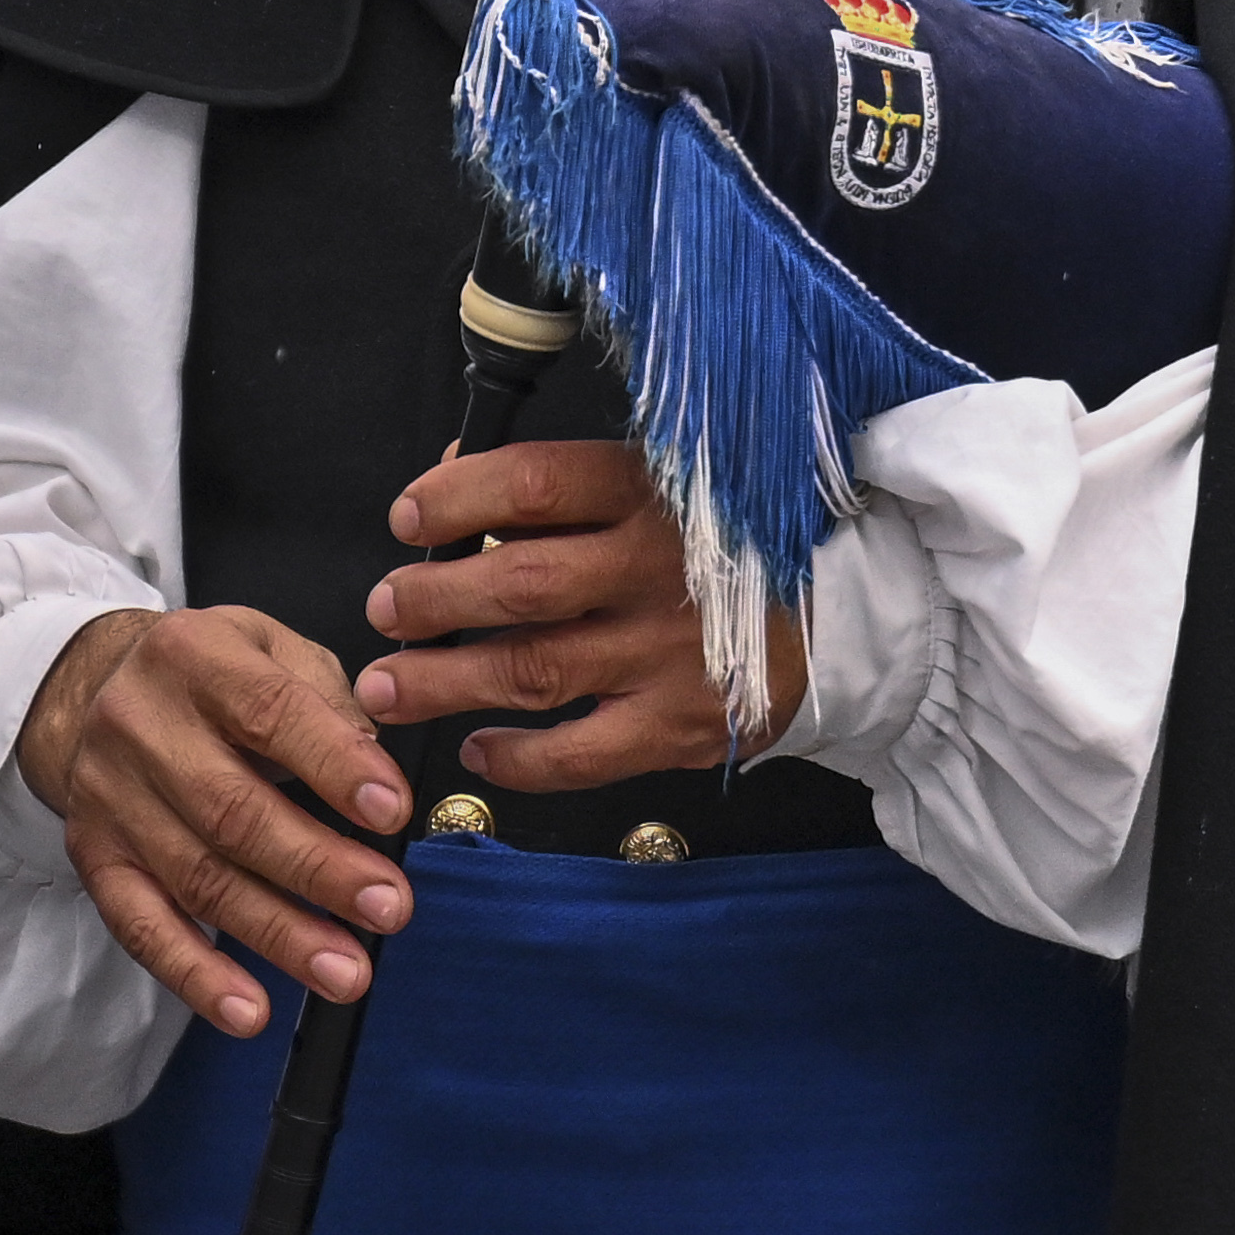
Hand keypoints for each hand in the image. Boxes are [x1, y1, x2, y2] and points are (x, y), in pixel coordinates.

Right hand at [19, 605, 413, 1037]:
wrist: (96, 685)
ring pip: (198, 879)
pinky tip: (249, 1009)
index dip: (334, 765)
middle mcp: (141, 725)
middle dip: (318, 868)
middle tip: (387, 909)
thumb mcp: (271, 646)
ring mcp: (111, 797)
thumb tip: (379, 776)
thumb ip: (326, 699)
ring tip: (345, 971)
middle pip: (233, 810)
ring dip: (278, 935)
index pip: (270, 711)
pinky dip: (196, 975)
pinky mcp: (95, 856)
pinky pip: (141, 926)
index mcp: (195, 656)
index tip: (392, 811)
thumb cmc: (209, 674)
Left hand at [356, 435, 793, 782]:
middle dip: (430, 600)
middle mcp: (654, 569)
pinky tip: (477, 748)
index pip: (533, 484)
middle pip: (517, 584)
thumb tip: (452, 476)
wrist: (848, 612)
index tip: (408, 518)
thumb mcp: (658, 481)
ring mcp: (667, 653)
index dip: (453, 499)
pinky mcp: (681, 725)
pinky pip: (579, 755)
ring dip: (445, 682)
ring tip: (390, 688)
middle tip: (386, 610)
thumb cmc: (726, 543)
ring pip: (532, 670)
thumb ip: (560, 483)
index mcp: (648, 492)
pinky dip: (517, 759)